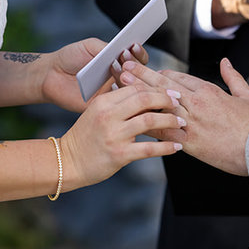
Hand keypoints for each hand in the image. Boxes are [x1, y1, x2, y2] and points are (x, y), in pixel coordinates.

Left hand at [42, 40, 148, 112]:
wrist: (50, 74)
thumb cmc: (69, 57)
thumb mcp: (90, 46)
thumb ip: (108, 48)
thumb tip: (125, 50)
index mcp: (117, 61)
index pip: (138, 59)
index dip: (139, 52)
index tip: (133, 45)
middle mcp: (118, 77)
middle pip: (139, 74)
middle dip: (136, 64)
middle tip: (124, 55)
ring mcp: (112, 92)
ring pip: (131, 88)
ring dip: (127, 77)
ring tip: (115, 67)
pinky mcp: (103, 104)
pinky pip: (117, 103)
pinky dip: (119, 93)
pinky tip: (114, 84)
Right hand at [59, 84, 184, 189]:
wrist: (67, 162)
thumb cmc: (85, 137)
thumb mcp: (96, 112)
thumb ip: (117, 102)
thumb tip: (144, 93)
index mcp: (103, 101)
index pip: (135, 87)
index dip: (156, 88)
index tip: (170, 92)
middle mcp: (109, 115)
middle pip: (145, 99)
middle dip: (166, 99)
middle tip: (180, 104)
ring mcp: (114, 134)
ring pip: (150, 120)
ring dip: (170, 121)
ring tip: (182, 123)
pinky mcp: (120, 154)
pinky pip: (149, 149)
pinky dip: (166, 147)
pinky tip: (177, 147)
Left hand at [120, 57, 248, 175]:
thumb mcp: (247, 96)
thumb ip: (233, 77)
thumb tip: (225, 61)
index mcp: (209, 91)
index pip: (178, 77)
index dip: (159, 73)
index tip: (147, 69)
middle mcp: (197, 103)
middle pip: (163, 85)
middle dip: (141, 74)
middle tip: (124, 65)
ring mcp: (191, 122)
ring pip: (158, 103)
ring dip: (138, 93)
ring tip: (120, 84)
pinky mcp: (189, 142)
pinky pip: (163, 130)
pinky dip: (147, 123)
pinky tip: (132, 118)